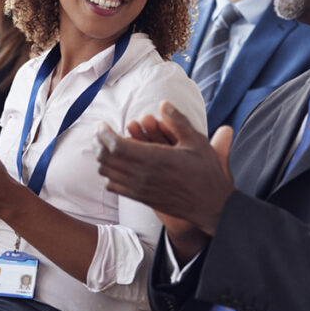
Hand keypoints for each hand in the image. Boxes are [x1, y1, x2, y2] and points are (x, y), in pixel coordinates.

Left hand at [96, 101, 233, 260]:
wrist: (211, 206)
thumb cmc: (206, 173)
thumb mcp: (197, 142)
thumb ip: (178, 121)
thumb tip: (163, 104)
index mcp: (155, 158)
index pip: (116, 146)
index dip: (104, 134)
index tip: (103, 124)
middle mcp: (143, 175)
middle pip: (106, 159)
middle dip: (98, 143)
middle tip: (99, 132)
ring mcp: (140, 189)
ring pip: (107, 173)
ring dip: (101, 158)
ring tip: (103, 146)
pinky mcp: (141, 198)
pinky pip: (114, 187)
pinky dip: (108, 174)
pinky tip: (114, 165)